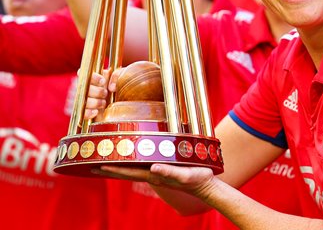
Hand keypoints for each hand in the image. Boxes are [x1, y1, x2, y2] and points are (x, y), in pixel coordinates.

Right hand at [83, 67, 122, 118]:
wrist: (130, 102)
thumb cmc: (125, 86)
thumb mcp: (125, 76)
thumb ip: (118, 75)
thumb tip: (111, 87)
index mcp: (95, 77)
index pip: (84, 73)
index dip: (92, 77)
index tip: (103, 81)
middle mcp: (89, 88)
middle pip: (83, 88)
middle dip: (96, 91)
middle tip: (105, 93)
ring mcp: (88, 100)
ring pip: (82, 100)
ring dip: (93, 102)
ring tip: (104, 103)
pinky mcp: (89, 112)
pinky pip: (82, 113)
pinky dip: (88, 112)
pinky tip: (96, 111)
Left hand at [97, 163, 215, 197]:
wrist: (206, 186)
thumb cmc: (197, 179)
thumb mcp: (185, 174)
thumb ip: (169, 172)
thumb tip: (153, 167)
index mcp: (155, 175)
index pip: (130, 172)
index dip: (114, 168)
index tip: (98, 165)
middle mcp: (153, 174)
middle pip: (127, 172)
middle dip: (110, 169)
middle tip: (92, 165)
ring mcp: (157, 173)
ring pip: (133, 170)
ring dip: (118, 167)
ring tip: (105, 163)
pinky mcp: (163, 170)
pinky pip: (143, 167)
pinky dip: (131, 164)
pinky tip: (130, 161)